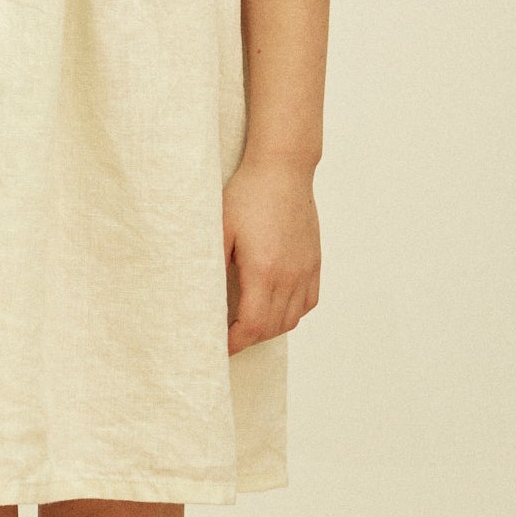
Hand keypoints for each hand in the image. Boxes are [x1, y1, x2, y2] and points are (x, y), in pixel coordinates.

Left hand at [221, 155, 319, 352]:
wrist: (282, 169)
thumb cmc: (248, 194)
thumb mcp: (219, 229)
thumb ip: (212, 266)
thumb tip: (201, 298)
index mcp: (263, 270)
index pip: (252, 325)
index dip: (235, 343)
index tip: (220, 346)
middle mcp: (289, 275)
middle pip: (272, 328)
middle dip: (249, 338)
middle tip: (228, 335)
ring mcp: (305, 269)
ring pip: (292, 319)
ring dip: (270, 328)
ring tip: (249, 323)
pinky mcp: (314, 261)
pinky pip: (308, 302)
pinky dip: (292, 313)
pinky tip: (276, 306)